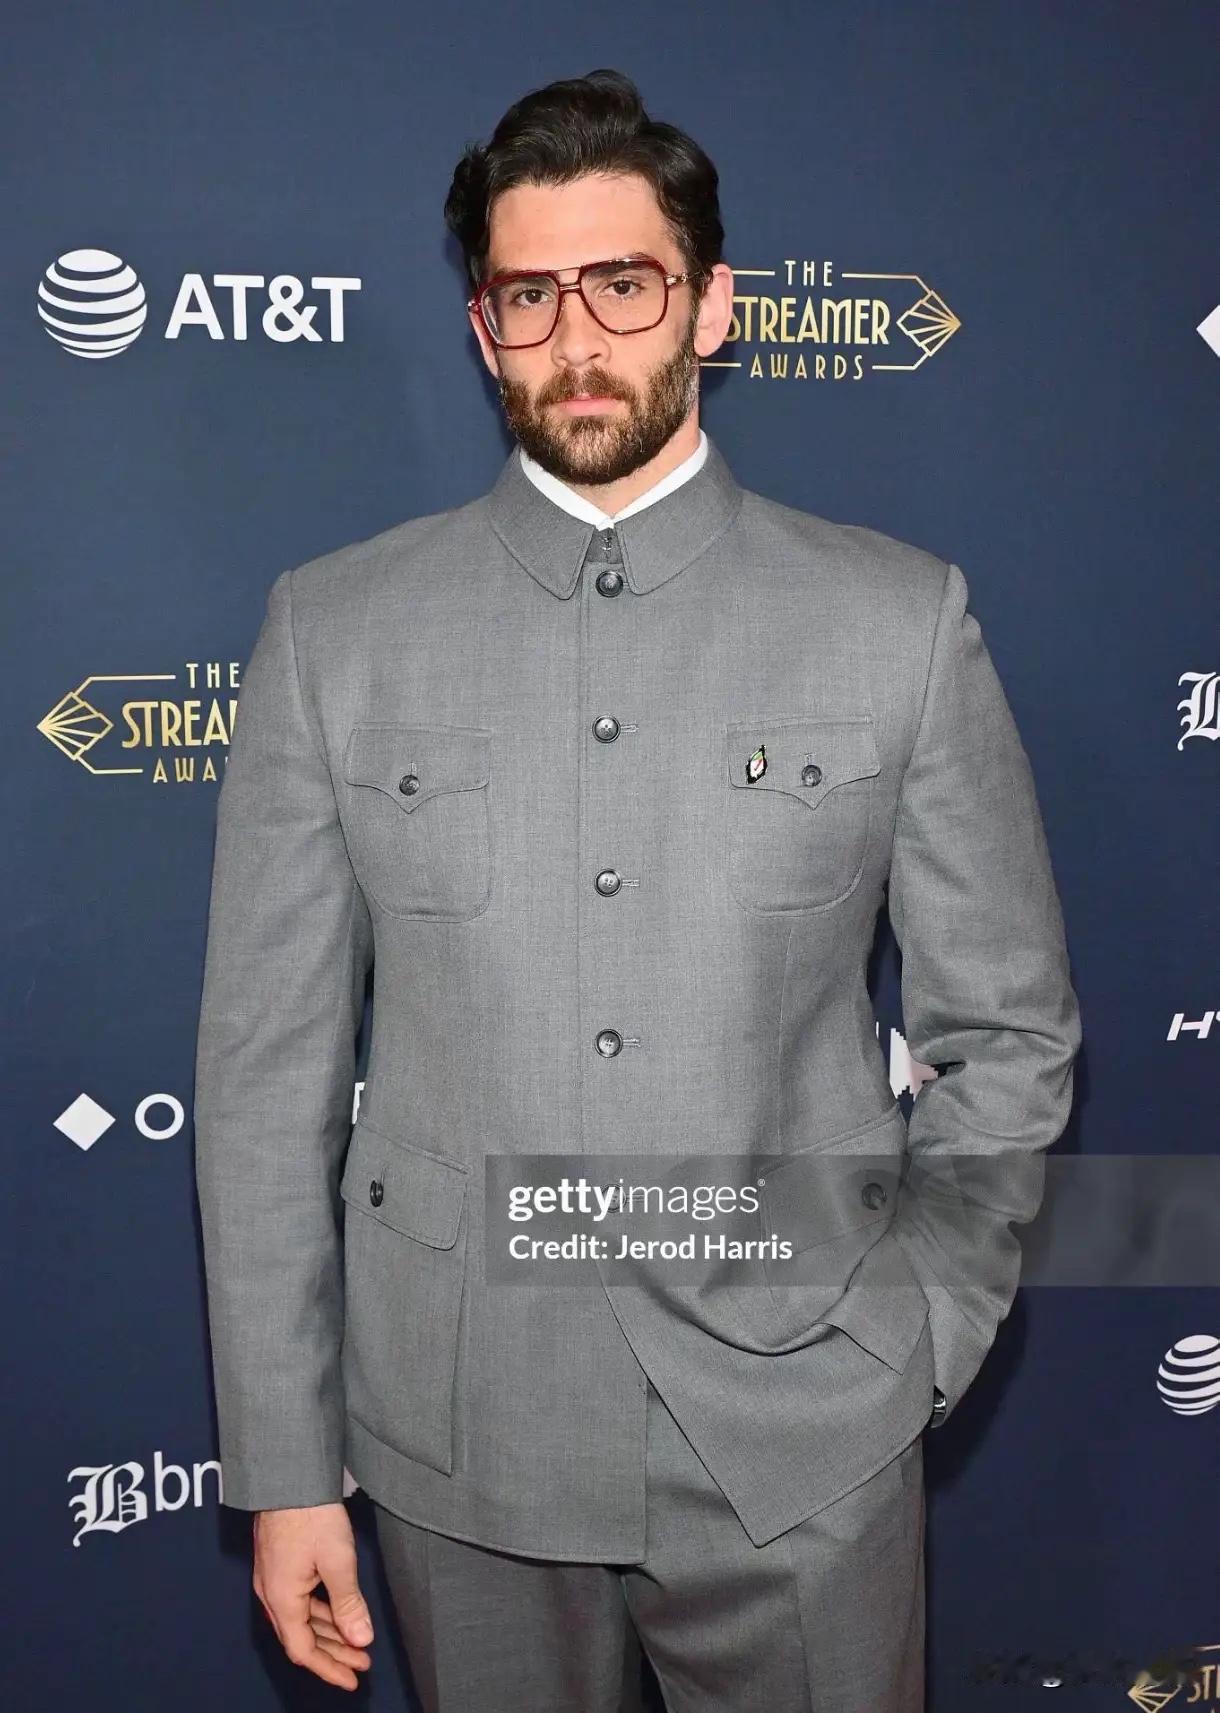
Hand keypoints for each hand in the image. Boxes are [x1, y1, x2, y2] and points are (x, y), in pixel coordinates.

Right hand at [252, 1502, 373, 1689]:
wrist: (288, 1474)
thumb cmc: (309, 1512)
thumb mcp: (337, 1560)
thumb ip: (348, 1603)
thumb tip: (360, 1638)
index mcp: (281, 1599)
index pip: (303, 1650)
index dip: (329, 1668)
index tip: (353, 1678)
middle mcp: (271, 1593)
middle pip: (301, 1638)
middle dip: (333, 1653)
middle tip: (361, 1662)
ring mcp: (273, 1578)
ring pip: (301, 1618)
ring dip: (328, 1632)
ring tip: (357, 1640)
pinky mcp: (279, 1563)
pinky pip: (299, 1600)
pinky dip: (320, 1611)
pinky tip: (339, 1611)